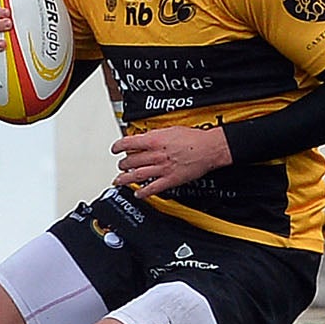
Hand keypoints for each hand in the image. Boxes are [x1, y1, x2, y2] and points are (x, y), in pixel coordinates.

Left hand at [111, 121, 232, 195]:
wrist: (208, 148)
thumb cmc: (193, 138)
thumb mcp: (170, 129)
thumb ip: (156, 134)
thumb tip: (145, 137)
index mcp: (155, 140)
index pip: (128, 143)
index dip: (118, 147)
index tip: (115, 149)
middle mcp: (156, 155)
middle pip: (131, 160)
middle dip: (123, 164)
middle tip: (120, 165)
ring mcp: (162, 168)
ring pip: (137, 175)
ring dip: (126, 179)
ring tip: (120, 180)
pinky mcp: (170, 180)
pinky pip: (153, 188)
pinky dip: (143, 192)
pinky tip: (138, 194)